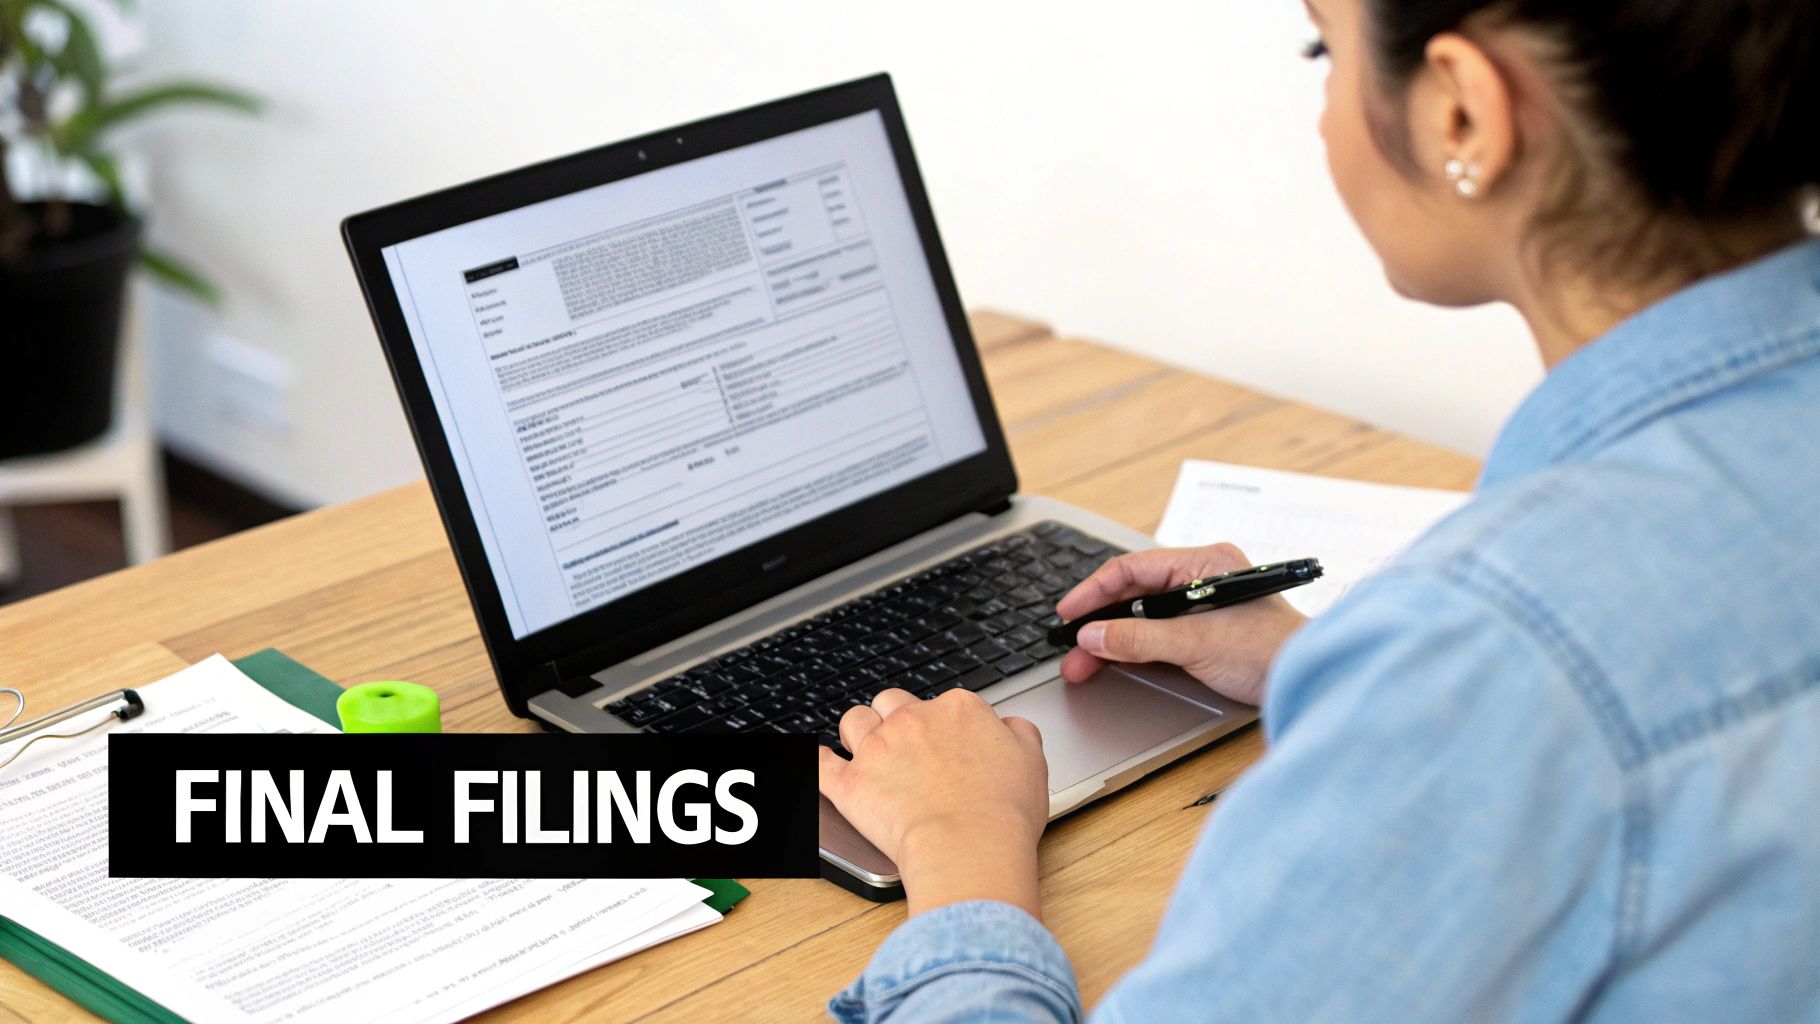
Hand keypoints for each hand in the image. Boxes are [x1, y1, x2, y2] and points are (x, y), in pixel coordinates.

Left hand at [820, 688, 1048, 919]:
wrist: (969, 847)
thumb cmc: (1003, 811)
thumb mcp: (1032, 761)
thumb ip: (1017, 735)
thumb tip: (1008, 728)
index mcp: (958, 710)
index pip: (941, 704)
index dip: (942, 726)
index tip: (946, 747)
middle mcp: (913, 720)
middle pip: (892, 703)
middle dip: (894, 719)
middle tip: (904, 746)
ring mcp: (878, 750)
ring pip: (853, 722)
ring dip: (858, 734)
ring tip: (865, 752)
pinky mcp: (851, 784)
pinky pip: (818, 765)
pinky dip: (813, 762)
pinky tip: (813, 761)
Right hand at [1055, 543, 1308, 706]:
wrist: (1310, 683)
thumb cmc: (1273, 653)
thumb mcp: (1196, 644)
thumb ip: (1140, 639)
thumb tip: (1094, 636)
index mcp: (1204, 563)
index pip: (1133, 569)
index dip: (1095, 592)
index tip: (1069, 614)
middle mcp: (1202, 578)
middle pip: (1134, 594)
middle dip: (1098, 622)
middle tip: (1071, 649)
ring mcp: (1203, 606)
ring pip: (1142, 617)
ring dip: (1112, 639)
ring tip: (1085, 664)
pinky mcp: (1206, 633)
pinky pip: (1157, 634)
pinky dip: (1133, 648)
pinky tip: (1114, 661)